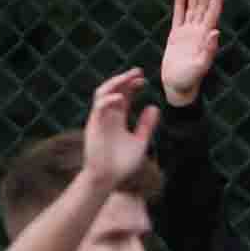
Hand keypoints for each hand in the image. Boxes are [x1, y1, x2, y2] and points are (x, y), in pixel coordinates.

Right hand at [80, 69, 156, 188]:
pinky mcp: (94, 125)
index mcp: (118, 118)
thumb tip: (154, 107)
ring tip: (128, 78)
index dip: (132, 85)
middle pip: (114, 90)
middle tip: (138, 72)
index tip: (144, 81)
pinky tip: (122, 98)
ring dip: (115, 83)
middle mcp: (108, 115)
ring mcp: (100, 119)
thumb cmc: (122, 163)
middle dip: (125, 79)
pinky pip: (99, 107)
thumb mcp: (140, 141)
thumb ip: (146, 125)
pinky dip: (109, 100)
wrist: (108, 178)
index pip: (124, 95)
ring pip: (102, 93)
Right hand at [158, 0, 224, 106]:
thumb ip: (209, 50)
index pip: (213, 13)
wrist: (177, 87)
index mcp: (205, 37)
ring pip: (192, 8)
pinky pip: (178, 16)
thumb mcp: (200, 66)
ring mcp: (187, 33)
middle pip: (203, 6)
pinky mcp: (175, 36)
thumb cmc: (189, 81)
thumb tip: (215, 32)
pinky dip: (180, 4)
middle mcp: (198, 32)